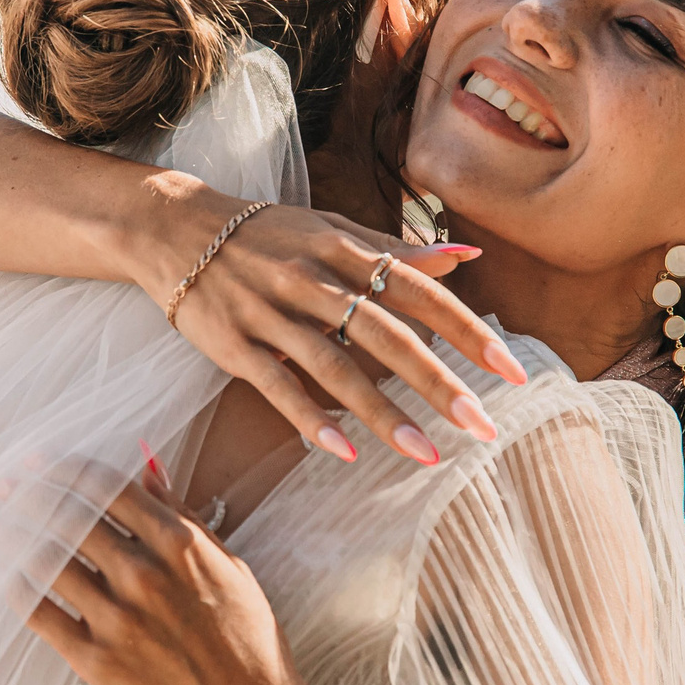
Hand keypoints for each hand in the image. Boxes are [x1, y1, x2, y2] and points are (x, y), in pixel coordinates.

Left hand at [24, 463, 335, 684]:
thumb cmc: (246, 635)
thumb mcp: (227, 563)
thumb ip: (182, 514)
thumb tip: (147, 467)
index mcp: (179, 544)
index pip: (107, 489)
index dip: (66, 469)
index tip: (42, 461)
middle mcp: (144, 576)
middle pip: (69, 518)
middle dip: (31, 494)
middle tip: (7, 485)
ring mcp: (117, 620)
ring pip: (48, 562)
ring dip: (16, 536)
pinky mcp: (97, 661)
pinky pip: (41, 615)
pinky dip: (19, 588)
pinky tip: (9, 575)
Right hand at [141, 187, 527, 463]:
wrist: (175, 229)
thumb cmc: (267, 235)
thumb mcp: (332, 230)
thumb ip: (397, 250)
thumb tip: (468, 256)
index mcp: (343, 248)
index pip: (418, 290)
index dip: (466, 330)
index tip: (509, 369)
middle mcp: (312, 278)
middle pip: (385, 333)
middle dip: (437, 382)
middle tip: (481, 426)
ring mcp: (271, 312)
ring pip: (335, 366)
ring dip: (382, 414)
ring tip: (426, 455)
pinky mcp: (234, 344)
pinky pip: (277, 386)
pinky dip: (310, 419)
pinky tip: (346, 452)